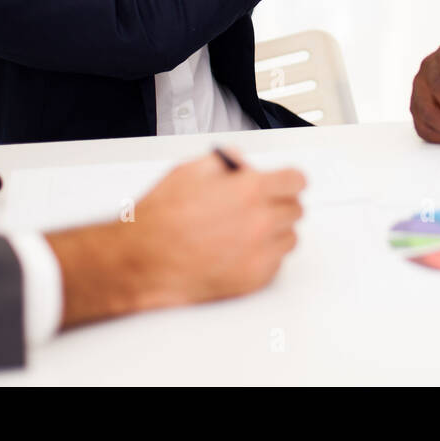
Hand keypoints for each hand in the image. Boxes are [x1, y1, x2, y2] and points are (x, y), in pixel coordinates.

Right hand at [47, 148, 304, 327]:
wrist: (143, 262)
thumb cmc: (161, 220)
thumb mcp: (190, 171)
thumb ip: (225, 162)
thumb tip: (242, 164)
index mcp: (251, 190)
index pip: (296, 181)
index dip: (288, 180)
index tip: (285, 184)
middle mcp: (262, 221)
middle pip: (295, 209)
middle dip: (279, 204)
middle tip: (258, 207)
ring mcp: (260, 253)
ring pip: (289, 237)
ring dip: (275, 231)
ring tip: (245, 230)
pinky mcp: (255, 279)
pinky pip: (276, 263)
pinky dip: (264, 256)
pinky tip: (239, 251)